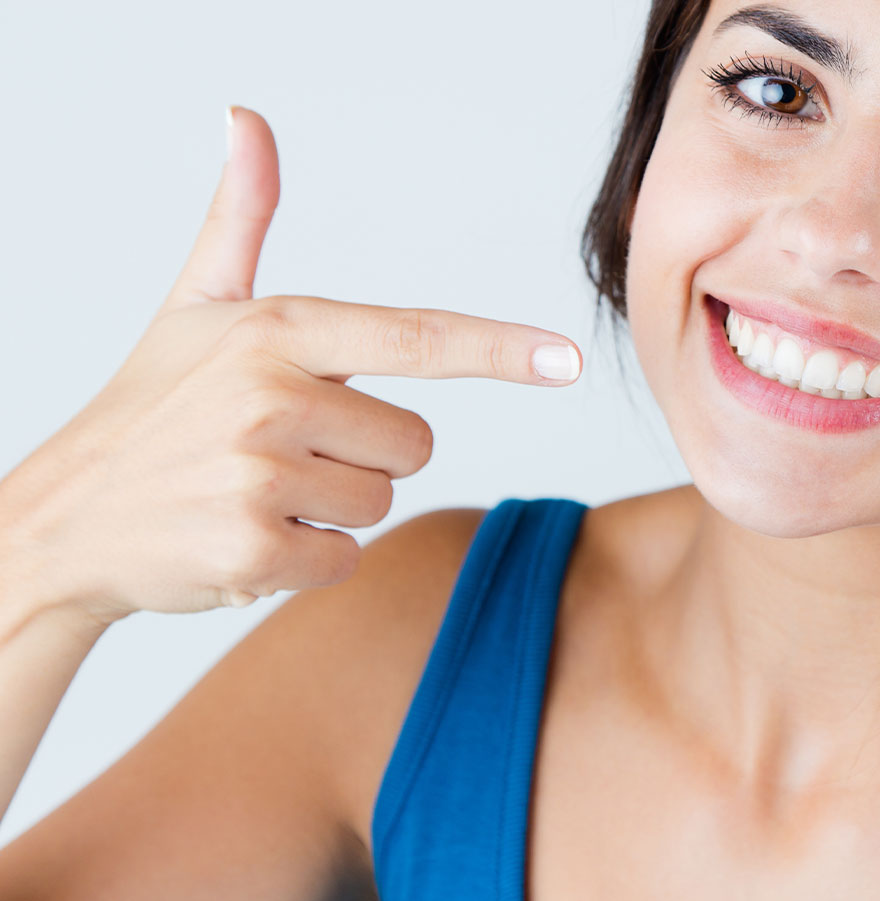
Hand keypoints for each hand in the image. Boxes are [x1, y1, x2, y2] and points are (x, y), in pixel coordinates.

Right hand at [0, 107, 582, 626]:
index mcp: (276, 331)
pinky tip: (245, 536)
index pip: (415, 337)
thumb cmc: (152, 408)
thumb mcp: (194, 306)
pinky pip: (344, 556)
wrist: (68, 517)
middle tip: (279, 451)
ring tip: (254, 491)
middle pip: (414, 442)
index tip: (567, 359)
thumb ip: (241, 220)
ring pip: (382, 502)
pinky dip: (306, 559)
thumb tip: (247, 119)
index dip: (499, 349)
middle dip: (362, 456)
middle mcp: (271, 395)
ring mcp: (260, 474)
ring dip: (332, 509)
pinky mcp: (255, 548)